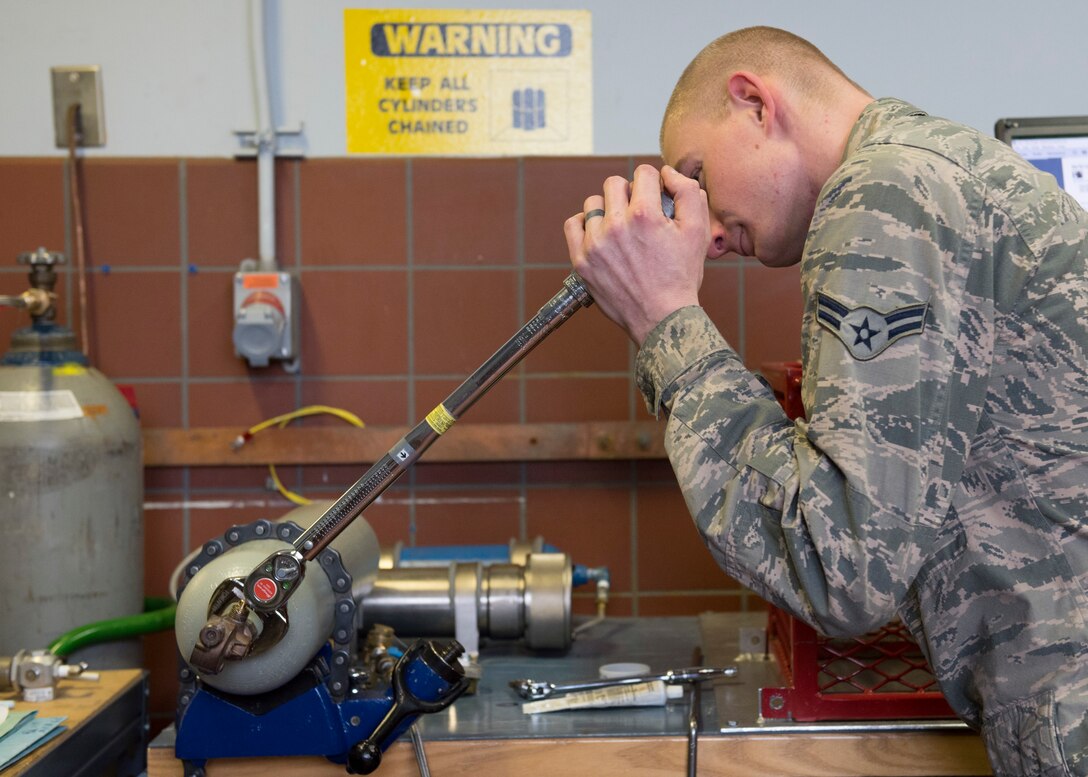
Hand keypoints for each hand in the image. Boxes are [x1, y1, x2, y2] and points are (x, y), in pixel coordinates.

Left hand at [564, 164, 710, 344]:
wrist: (661, 318)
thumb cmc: (681, 276)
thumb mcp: (698, 231)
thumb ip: (688, 192)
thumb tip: (667, 173)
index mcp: (644, 214)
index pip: (643, 173)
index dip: (654, 183)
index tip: (656, 199)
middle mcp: (615, 226)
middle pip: (614, 184)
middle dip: (630, 193)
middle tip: (640, 214)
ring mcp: (595, 244)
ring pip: (593, 203)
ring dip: (608, 209)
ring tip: (621, 227)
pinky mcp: (581, 261)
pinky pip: (573, 225)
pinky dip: (584, 224)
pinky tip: (599, 232)